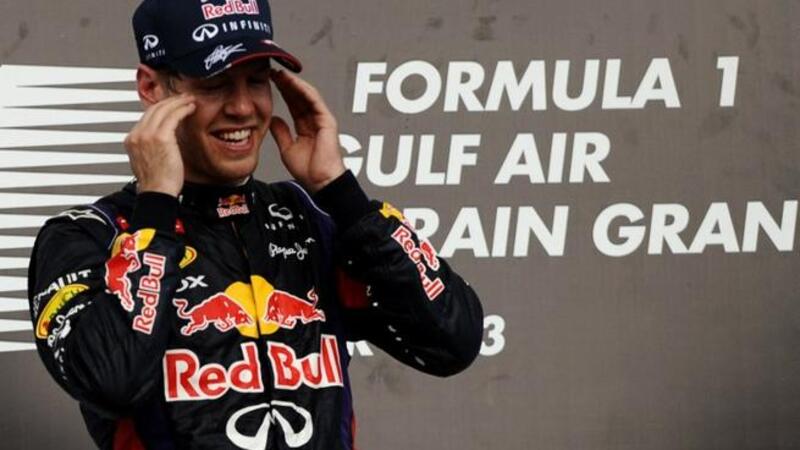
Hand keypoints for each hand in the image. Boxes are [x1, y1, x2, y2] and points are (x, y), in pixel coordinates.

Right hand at [124, 94, 195, 196]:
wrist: (157, 193)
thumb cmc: (157, 183)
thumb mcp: (148, 161)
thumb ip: (150, 147)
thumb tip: (161, 140)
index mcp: (132, 140)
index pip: (146, 116)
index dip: (161, 108)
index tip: (173, 105)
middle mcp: (137, 135)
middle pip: (153, 109)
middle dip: (170, 101)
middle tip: (183, 98)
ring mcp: (147, 135)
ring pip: (163, 109)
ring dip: (178, 102)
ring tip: (189, 100)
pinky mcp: (161, 137)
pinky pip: (173, 116)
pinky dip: (183, 109)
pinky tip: (190, 108)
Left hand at [269, 69, 345, 192]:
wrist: (320, 181)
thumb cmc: (308, 171)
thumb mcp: (287, 149)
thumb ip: (281, 133)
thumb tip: (273, 119)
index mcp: (306, 127)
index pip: (293, 104)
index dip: (282, 92)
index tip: (269, 81)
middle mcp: (315, 121)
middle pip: (299, 97)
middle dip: (286, 83)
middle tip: (272, 71)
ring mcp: (322, 119)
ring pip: (307, 95)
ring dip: (293, 83)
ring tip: (279, 73)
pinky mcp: (327, 121)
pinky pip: (315, 101)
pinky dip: (303, 90)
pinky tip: (292, 82)